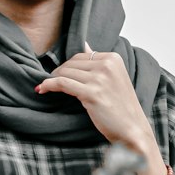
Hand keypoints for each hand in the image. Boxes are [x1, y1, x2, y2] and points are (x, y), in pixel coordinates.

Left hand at [35, 51, 155, 156]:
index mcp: (113, 58)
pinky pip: (62, 84)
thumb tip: (84, 44)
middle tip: (51, 82)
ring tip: (46, 87)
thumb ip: (99, 62)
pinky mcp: (92, 93)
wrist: (132, 129)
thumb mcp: (114, 78)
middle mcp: (107, 65)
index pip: (81, 56)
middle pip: (72, 63)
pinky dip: (49, 85)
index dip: (68, 65)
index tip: (59, 74)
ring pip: (65, 72)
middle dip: (59, 72)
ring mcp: (100, 79)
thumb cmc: (121, 108)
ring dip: (52, 79)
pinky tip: (42, 89)